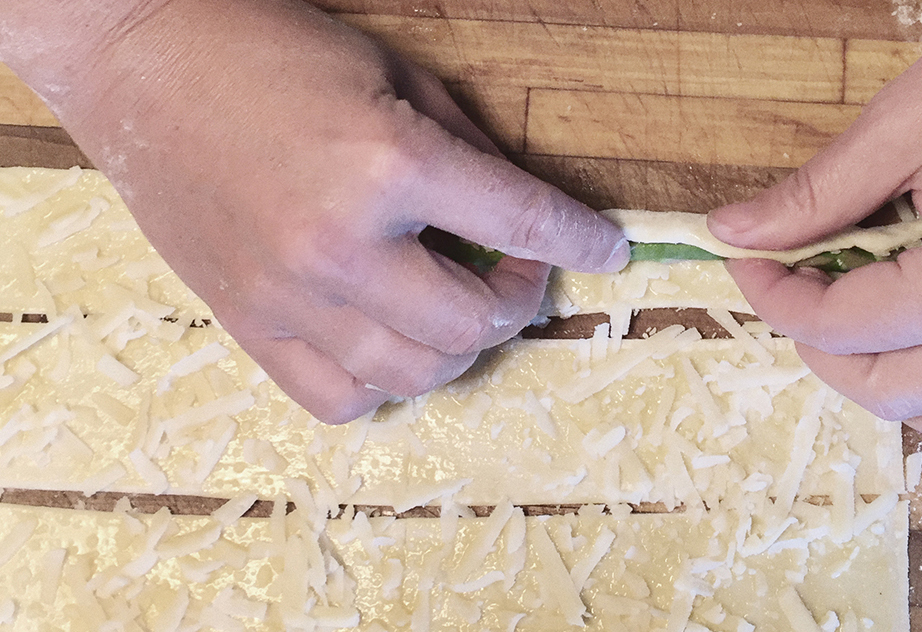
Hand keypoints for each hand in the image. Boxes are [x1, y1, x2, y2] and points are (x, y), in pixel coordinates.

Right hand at [2, 0, 626, 423]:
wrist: (142, 59)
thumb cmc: (273, 51)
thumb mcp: (396, 77)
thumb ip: (468, 152)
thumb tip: (521, 214)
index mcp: (388, 165)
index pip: (522, 221)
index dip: (583, 238)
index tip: (609, 249)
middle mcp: (340, 246)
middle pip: (474, 323)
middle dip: (518, 299)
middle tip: (515, 269)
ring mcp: (287, 296)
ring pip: (414, 374)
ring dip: (458, 346)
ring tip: (454, 306)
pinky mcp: (245, 322)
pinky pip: (337, 399)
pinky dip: (381, 381)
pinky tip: (386, 336)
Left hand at [708, 0, 921, 449]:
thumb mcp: (904, 121)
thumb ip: (814, 194)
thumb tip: (735, 233)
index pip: (843, 327)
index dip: (774, 297)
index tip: (748, 261)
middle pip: (888, 392)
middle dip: (818, 347)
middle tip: (791, 287)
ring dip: (885, 381)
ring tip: (856, 316)